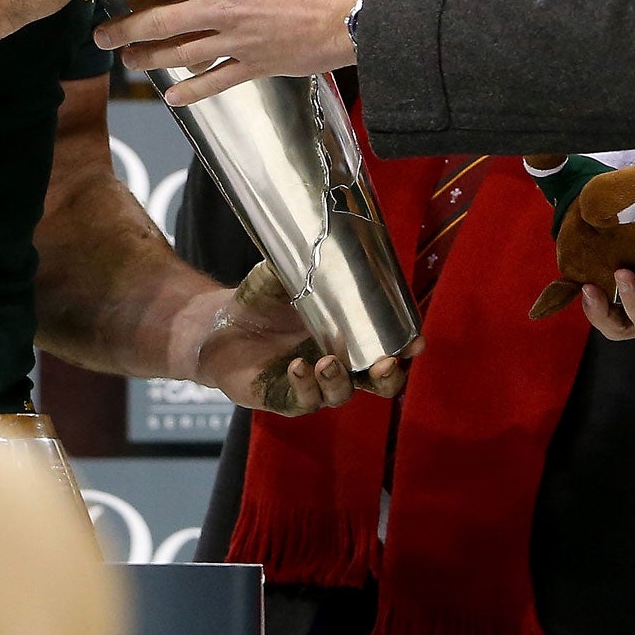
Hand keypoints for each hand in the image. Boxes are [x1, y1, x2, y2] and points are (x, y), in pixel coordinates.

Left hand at [92, 0, 371, 103]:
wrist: (357, 12)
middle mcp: (222, 7)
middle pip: (157, 20)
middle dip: (122, 27)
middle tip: (98, 33)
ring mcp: (236, 40)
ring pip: (178, 54)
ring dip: (147, 58)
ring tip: (127, 60)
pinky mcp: (255, 65)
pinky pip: (215, 81)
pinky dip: (191, 90)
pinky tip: (172, 96)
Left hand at [195, 262, 421, 414]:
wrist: (218, 324)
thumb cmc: (261, 299)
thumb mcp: (284, 276)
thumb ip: (302, 263)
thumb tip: (319, 233)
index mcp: (349, 334)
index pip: (388, 345)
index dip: (406, 346)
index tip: (416, 340)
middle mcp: (338, 363)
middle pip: (379, 384)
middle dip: (388, 377)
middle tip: (384, 363)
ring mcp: (313, 384)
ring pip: (342, 394)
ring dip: (340, 381)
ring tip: (327, 361)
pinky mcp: (284, 398)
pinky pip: (303, 401)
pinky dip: (305, 387)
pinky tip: (298, 367)